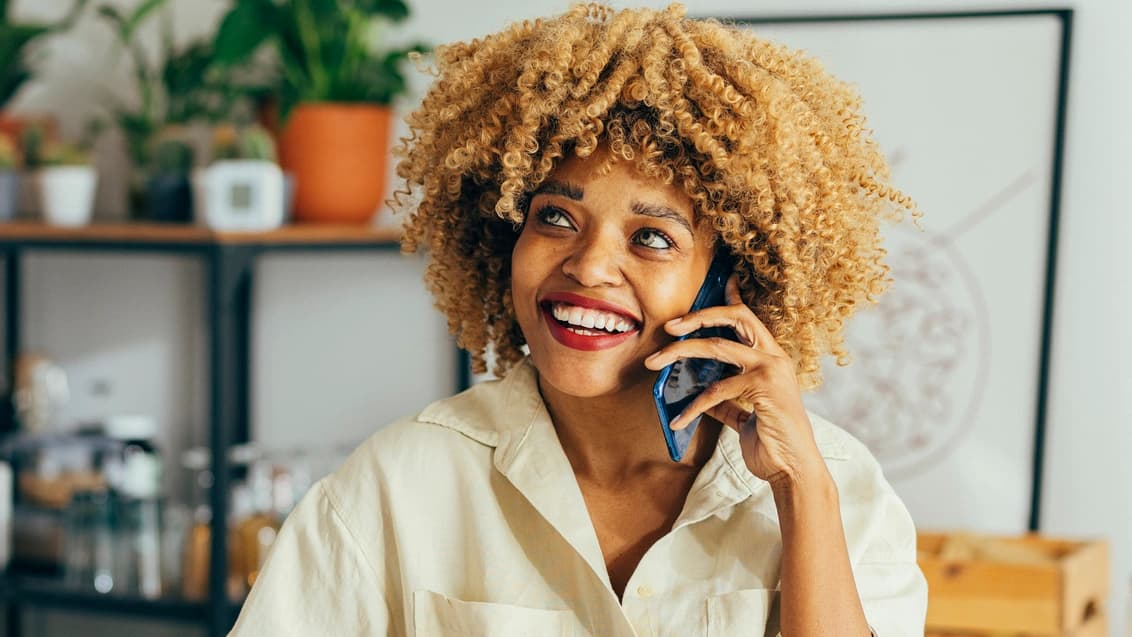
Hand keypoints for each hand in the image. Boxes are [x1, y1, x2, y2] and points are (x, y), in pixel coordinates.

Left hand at [644, 275, 826, 485]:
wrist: (794, 470)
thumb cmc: (773, 443)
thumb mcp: (746, 417)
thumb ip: (728, 403)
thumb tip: (705, 397)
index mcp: (772, 359)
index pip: (750, 319)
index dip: (733, 299)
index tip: (723, 281)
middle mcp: (774, 358)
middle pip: (736, 318)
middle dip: (699, 317)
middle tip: (669, 326)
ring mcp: (771, 370)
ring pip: (719, 347)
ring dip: (682, 351)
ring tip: (655, 362)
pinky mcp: (763, 389)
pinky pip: (717, 390)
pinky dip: (693, 405)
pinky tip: (678, 419)